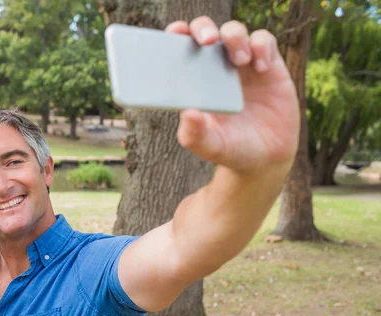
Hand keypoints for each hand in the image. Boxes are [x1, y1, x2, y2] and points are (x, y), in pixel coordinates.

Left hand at [166, 17, 299, 174]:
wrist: (265, 157)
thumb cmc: (230, 149)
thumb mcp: (209, 146)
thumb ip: (194, 134)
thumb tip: (187, 113)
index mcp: (195, 81)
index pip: (181, 49)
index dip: (177, 35)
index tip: (175, 33)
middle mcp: (216, 67)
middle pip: (206, 30)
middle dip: (204, 27)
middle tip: (207, 40)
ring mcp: (242, 65)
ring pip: (235, 31)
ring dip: (234, 37)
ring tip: (240, 61)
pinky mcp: (269, 65)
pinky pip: (264, 40)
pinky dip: (262, 46)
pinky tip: (261, 67)